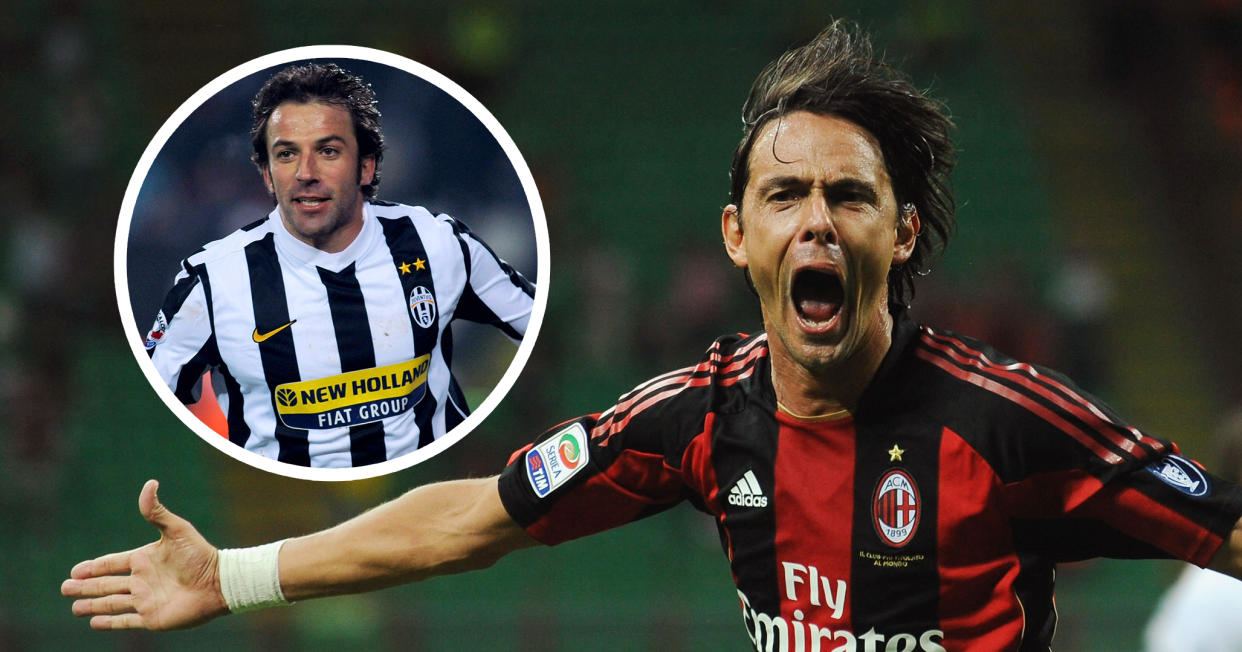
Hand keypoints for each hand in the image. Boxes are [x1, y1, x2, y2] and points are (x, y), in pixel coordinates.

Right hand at [61, 479, 229, 629]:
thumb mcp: (177, 530)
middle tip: (65, 588)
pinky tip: (95, 622)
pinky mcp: (151, 618)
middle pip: (106, 584)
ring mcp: (145, 600)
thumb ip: (158, 511)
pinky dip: (110, 622)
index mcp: (145, 559)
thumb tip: (150, 483)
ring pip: (111, 603)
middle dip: (85, 587)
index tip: (76, 570)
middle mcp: (142, 580)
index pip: (113, 563)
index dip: (94, 567)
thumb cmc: (200, 555)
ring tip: (74, 608)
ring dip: (92, 605)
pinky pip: (125, 621)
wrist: (219, 583)